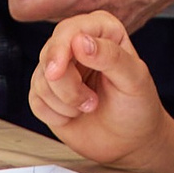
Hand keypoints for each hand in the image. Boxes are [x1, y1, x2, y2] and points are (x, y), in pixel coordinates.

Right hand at [30, 11, 173, 168]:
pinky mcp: (47, 92)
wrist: (130, 142)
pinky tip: (74, 115)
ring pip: (40, 79)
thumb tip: (81, 41)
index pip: (70, 30)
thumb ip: (111, 56)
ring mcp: (61, 69)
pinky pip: (35, 99)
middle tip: (90, 102)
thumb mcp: (135, 80)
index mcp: (103, 31)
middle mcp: (78, 45)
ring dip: (65, 102)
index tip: (58, 71)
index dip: (60, 49)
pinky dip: (54, 114)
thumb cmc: (138, 108)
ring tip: (89, 107)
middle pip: (50, 55)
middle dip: (68, 86)